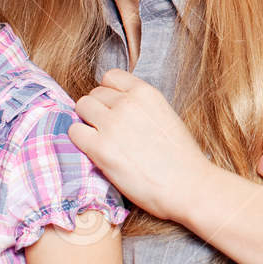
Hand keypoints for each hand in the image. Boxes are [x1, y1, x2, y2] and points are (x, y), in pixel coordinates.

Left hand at [70, 69, 212, 222]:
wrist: (189, 186)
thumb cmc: (182, 159)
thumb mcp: (166, 116)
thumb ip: (142, 107)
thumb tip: (119, 109)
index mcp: (146, 93)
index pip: (111, 77)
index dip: (109, 93)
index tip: (113, 108)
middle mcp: (126, 103)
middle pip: (94, 94)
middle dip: (98, 110)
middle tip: (107, 130)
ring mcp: (111, 124)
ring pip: (81, 108)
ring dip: (87, 122)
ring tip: (100, 140)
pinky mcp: (100, 148)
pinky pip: (74, 132)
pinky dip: (80, 140)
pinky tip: (95, 152)